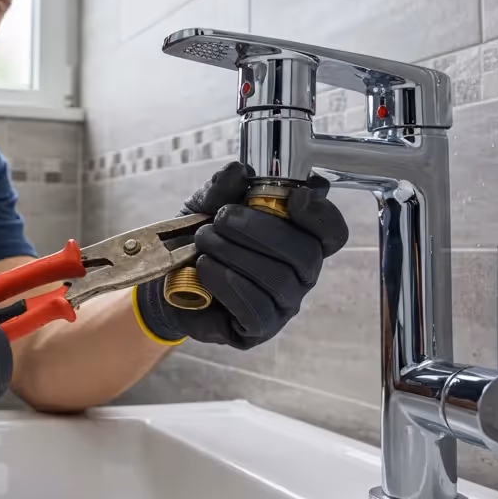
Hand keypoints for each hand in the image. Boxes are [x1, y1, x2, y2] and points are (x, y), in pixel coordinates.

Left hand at [135, 162, 348, 348]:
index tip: (295, 197)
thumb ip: (223, 188)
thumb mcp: (206, 205)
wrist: (165, 278)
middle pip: (306, 254)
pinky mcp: (259, 328)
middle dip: (262, 230)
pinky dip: (229, 284)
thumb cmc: (200, 240)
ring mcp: (282, 304)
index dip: (321, 215)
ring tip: (204, 239)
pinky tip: (205, 268)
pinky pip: (257, 310)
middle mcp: (299, 274)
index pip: (331, 233)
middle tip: (222, 217)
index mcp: (299, 239)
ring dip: (237, 254)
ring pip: (278, 280)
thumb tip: (240, 170)